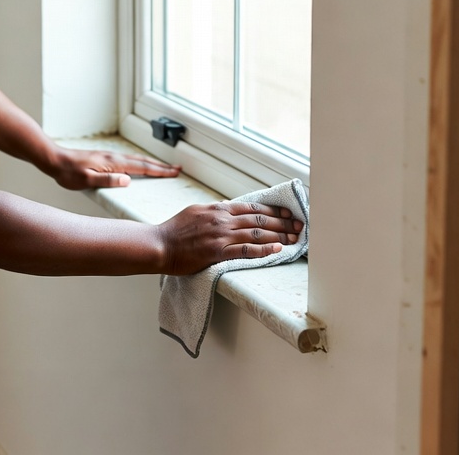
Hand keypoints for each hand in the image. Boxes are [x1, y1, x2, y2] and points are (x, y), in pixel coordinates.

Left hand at [49, 147, 180, 189]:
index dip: (159, 171)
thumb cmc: (69, 173)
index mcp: (113, 163)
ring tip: (163, 167)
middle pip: (143, 161)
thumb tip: (128, 180)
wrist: (55, 159)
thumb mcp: (87, 180)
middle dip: (161, 166)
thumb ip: (108, 180)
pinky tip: (138, 165)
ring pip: (136, 159)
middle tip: (177, 169)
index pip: (142, 168)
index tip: (174, 172)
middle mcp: (114, 157)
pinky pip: (128, 159)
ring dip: (152, 163)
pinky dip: (139, 162)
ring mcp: (109, 156)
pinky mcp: (104, 157)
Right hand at [158, 201, 303, 275]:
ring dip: (279, 235)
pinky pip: (247, 250)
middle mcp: (222, 219)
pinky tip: (278, 249)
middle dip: (282, 222)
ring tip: (295, 237)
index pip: (251, 207)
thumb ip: (214, 210)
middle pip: (259, 220)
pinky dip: (265, 250)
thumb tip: (227, 206)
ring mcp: (221, 236)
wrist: (160, 245)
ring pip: (257, 234)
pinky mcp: (218, 252)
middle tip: (299, 225)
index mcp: (217, 208)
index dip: (272, 211)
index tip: (286, 213)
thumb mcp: (195, 211)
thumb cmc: (174, 230)